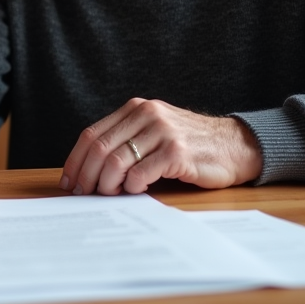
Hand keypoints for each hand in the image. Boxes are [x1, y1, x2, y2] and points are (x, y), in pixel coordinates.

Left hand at [60, 98, 261, 195]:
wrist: (235, 146)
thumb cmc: (190, 144)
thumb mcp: (154, 132)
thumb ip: (127, 140)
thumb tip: (89, 170)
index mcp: (135, 109)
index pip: (92, 134)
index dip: (76, 160)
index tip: (69, 181)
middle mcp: (147, 115)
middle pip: (100, 148)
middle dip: (86, 176)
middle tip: (83, 194)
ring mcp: (162, 131)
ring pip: (116, 161)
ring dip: (106, 184)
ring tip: (109, 194)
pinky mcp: (177, 151)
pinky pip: (141, 173)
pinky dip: (131, 187)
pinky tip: (134, 192)